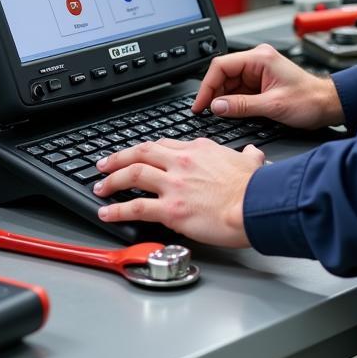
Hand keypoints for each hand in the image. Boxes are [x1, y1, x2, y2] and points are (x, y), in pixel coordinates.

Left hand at [93, 138, 263, 246]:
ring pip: (133, 174)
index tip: (138, 154)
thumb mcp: (251, 163)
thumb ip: (248, 156)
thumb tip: (252, 154)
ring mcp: (174, 184)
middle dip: (119, 158)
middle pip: (142, 152)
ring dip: (112, 180)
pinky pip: (136, 207)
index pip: (165, 144)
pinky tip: (107, 213)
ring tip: (100, 187)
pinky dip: (117, 210)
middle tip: (105, 164)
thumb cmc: (255, 188)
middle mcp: (182, 162)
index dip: (147, 149)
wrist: (256, 205)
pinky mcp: (171, 209)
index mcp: (199, 149)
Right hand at [191, 43, 344, 128]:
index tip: (200, 103)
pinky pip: (238, 90)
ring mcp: (258, 72)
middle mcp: (257, 61)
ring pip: (229, 83)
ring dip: (222, 98)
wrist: (327, 105)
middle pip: (223, 74)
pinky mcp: (260, 83)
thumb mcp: (273, 105)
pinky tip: (229, 112)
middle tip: (205, 111)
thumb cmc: (309, 100)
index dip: (207, 85)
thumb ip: (242, 106)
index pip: (222, 65)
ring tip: (216, 114)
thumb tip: (217, 107)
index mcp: (260, 58)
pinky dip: (231, 101)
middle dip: (213, 93)